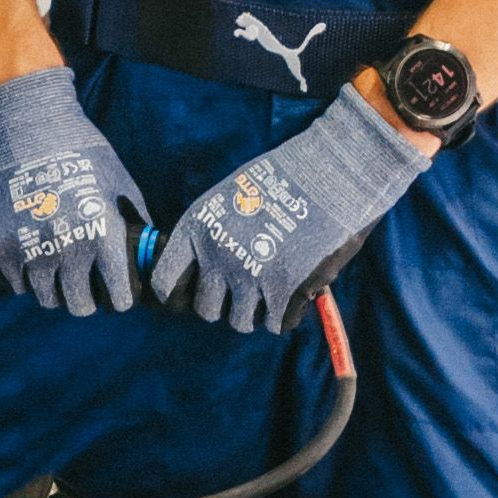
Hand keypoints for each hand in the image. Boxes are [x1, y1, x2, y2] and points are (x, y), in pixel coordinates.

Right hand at [0, 63, 148, 315]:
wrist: (24, 126)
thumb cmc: (81, 152)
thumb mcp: (121, 184)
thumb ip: (134, 224)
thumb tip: (145, 256)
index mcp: (104, 237)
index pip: (119, 297)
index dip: (119, 296)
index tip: (116, 291)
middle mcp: (68, 250)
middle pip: (80, 306)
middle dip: (85, 297)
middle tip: (83, 280)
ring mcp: (31, 252)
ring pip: (46, 298)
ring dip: (53, 286)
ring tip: (55, 261)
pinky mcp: (0, 249)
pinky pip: (16, 284)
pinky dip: (24, 275)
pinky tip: (31, 250)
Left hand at [151, 74, 433, 337]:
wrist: (333, 174)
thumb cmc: (284, 178)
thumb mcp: (229, 197)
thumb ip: (212, 235)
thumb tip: (204, 268)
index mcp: (197, 232)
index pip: (165, 282)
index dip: (178, 294)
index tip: (196, 291)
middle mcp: (217, 259)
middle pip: (207, 310)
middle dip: (226, 303)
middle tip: (246, 288)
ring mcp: (250, 279)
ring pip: (241, 322)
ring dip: (257, 311)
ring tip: (273, 288)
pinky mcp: (284, 293)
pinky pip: (277, 324)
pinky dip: (287, 313)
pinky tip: (296, 290)